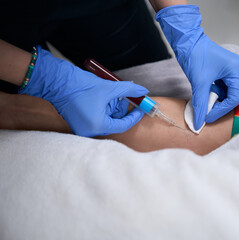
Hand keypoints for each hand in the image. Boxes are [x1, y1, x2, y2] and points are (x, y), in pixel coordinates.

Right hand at [19, 45, 148, 136]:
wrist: (56, 82)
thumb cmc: (81, 86)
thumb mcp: (109, 87)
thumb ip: (129, 90)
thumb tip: (143, 90)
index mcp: (98, 126)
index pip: (123, 125)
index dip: (134, 115)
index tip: (141, 107)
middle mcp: (90, 131)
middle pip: (114, 123)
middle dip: (120, 109)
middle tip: (123, 96)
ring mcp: (83, 129)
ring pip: (106, 120)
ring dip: (110, 107)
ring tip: (107, 94)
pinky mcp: (79, 124)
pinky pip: (97, 119)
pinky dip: (102, 109)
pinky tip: (101, 98)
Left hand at [156, 5, 238, 129]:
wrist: (186, 41)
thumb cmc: (194, 56)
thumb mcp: (198, 83)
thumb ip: (200, 104)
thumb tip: (198, 123)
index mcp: (235, 69)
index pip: (236, 96)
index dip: (223, 109)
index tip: (209, 117)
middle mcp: (237, 69)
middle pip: (235, 95)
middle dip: (222, 106)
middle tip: (208, 113)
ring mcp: (231, 70)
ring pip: (229, 92)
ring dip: (218, 101)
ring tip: (205, 105)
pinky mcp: (223, 71)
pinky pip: (223, 88)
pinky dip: (215, 94)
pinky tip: (205, 96)